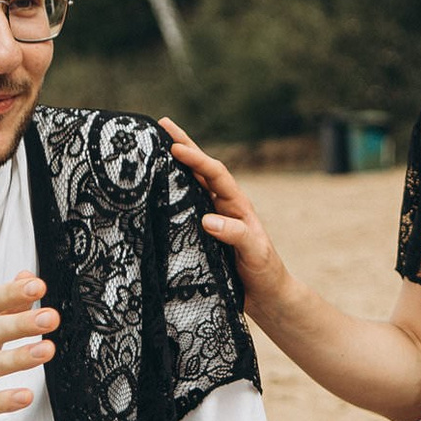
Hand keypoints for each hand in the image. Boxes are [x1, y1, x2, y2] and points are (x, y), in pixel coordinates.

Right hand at [160, 117, 295, 314]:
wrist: (266, 296)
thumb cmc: (264, 273)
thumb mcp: (255, 254)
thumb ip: (236, 236)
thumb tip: (207, 219)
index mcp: (237, 205)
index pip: (216, 174)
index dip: (197, 159)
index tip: (175, 147)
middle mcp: (223, 206)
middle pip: (201, 170)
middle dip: (184, 145)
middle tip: (161, 124)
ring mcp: (211, 217)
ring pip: (190, 185)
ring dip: (174, 165)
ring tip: (153, 144)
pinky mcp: (201, 232)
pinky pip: (183, 207)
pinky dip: (169, 193)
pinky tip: (153, 187)